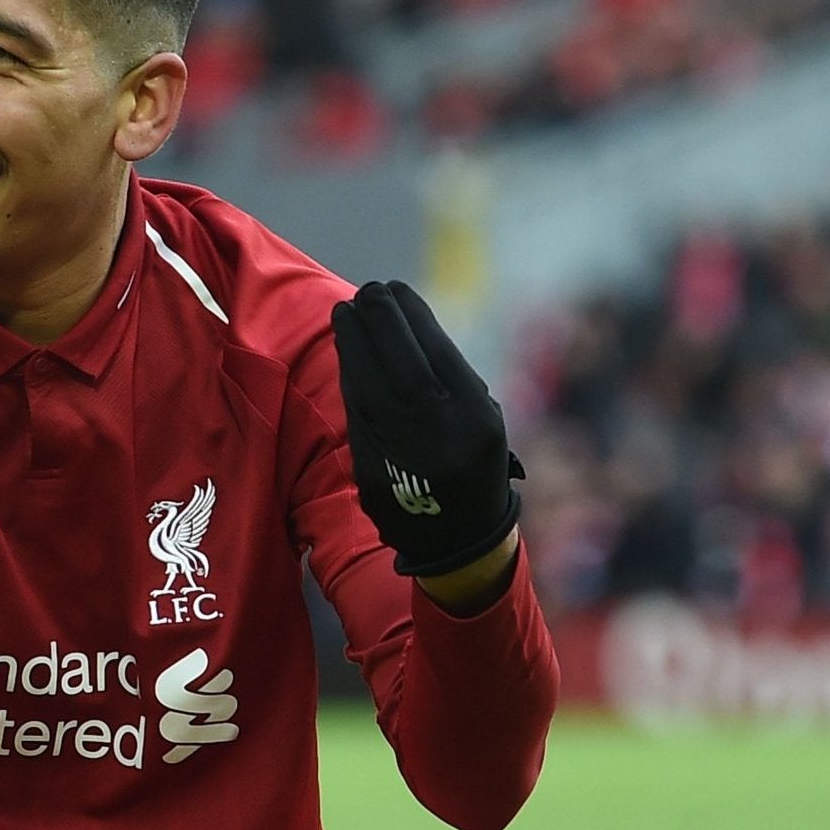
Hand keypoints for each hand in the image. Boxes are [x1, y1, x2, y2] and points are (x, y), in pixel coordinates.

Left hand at [331, 280, 521, 577]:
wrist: (459, 541)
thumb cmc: (471, 463)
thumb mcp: (484, 421)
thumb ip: (452, 378)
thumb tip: (404, 323)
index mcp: (477, 420)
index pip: (439, 353)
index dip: (412, 316)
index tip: (396, 288)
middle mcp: (442, 436)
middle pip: (405, 365)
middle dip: (382, 321)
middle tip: (368, 289)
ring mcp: (405, 456)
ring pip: (372, 387)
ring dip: (355, 343)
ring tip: (346, 311)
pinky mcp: (374, 473)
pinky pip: (358, 415)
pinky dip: (350, 378)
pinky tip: (346, 352)